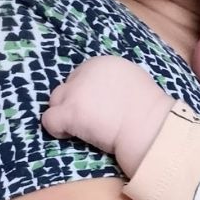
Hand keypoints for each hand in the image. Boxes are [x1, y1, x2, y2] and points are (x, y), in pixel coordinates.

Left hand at [42, 57, 171, 172]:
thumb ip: (115, 83)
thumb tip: (108, 95)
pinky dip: (58, 130)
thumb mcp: (133, 82)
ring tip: (83, 129)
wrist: (149, 125)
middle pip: (67, 88)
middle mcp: (86, 72)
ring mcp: (75, 92)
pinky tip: (73, 135)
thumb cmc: (150, 110)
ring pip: (56, 102)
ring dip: (66, 114)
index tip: (100, 109)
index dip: (88, 95)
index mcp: (103, 63)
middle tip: (91, 120)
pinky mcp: (69, 111)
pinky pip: (50, 120)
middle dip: (75, 103)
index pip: (81, 77)